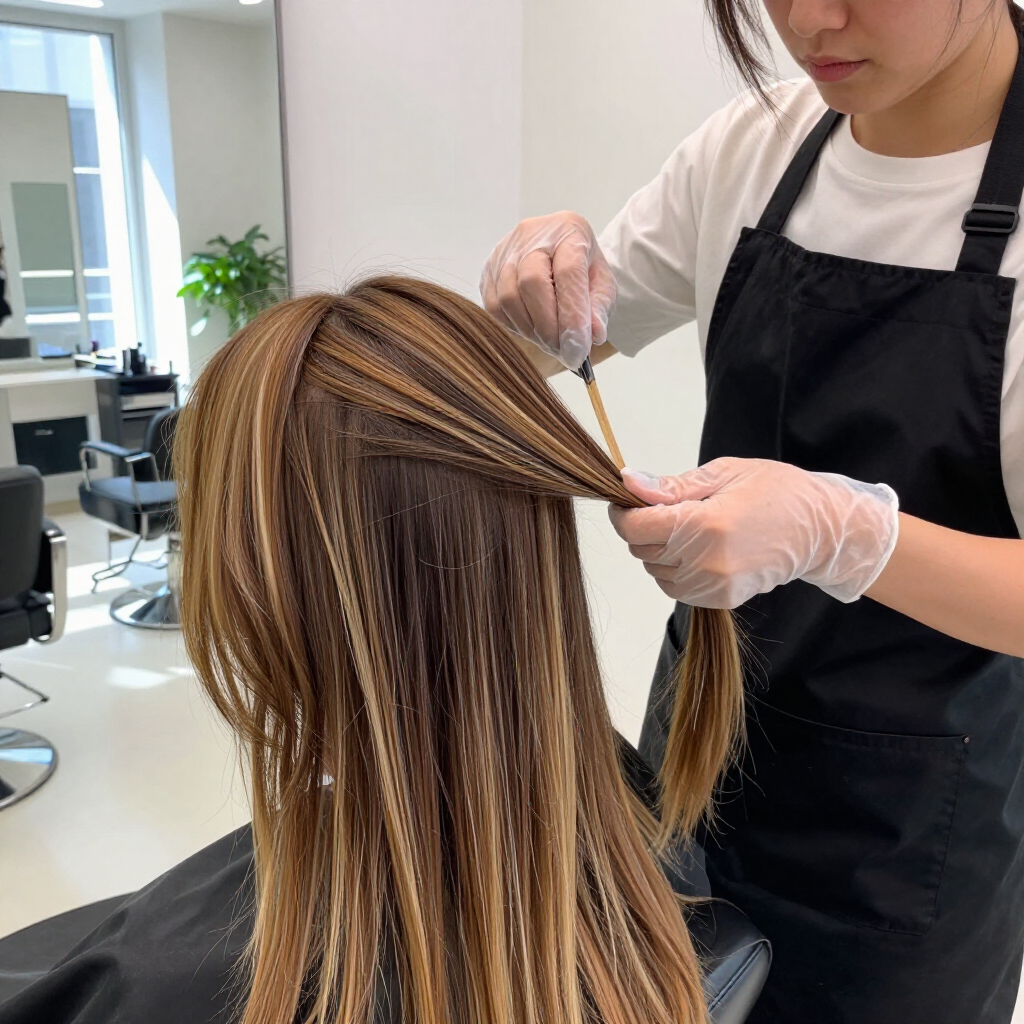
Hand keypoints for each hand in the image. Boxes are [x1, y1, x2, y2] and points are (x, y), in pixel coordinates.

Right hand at [480, 211, 616, 369]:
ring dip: (531, 331)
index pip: (568, 273)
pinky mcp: (488, 269)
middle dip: (548, 328)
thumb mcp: (602, 284)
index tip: (578, 352)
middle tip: (562, 351)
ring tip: (551, 342)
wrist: (557, 252)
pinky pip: (495, 306)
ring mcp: (505, 250)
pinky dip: (515, 326)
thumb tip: (594, 335)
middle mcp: (533, 234)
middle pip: (532, 283)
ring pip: (509, 298)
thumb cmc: (582, 268)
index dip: (572, 317)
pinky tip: (532, 329)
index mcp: (569, 231)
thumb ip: (599, 308)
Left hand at [608, 458, 899, 608]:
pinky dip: (675, 568)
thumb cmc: (777, 493)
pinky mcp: (721, 599)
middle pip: (641, 549)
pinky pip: (675, 587)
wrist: (819, 531)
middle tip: (666, 508)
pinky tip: (698, 549)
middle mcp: (707, 561)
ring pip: (655, 570)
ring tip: (689, 528)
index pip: (636, 527)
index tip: (628, 500)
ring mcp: (715, 585)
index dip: (623, 513)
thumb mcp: (724, 474)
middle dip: (642, 528)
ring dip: (659, 549)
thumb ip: (672, 486)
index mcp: (707, 524)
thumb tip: (629, 482)